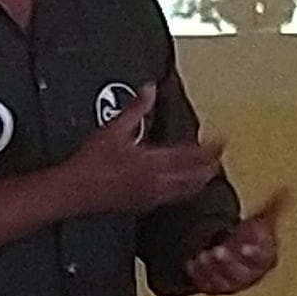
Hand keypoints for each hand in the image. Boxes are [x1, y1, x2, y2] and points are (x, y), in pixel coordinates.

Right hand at [63, 87, 222, 216]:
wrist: (74, 190)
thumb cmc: (91, 163)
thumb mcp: (114, 127)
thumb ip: (136, 107)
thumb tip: (148, 90)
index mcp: (154, 162)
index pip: (193, 155)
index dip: (211, 148)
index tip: (221, 141)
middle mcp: (158, 182)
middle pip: (196, 177)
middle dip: (211, 167)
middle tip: (219, 157)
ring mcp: (153, 196)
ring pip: (187, 191)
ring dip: (199, 180)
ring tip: (207, 171)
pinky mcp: (144, 205)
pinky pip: (172, 199)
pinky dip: (182, 190)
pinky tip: (179, 186)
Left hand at [187, 187, 292, 295]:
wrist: (235, 257)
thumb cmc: (252, 240)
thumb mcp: (262, 223)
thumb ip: (273, 207)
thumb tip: (287, 189)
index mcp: (264, 261)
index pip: (262, 260)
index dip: (254, 255)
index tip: (245, 248)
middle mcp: (249, 275)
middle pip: (241, 273)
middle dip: (229, 263)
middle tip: (219, 250)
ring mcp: (230, 283)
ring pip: (222, 281)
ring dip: (212, 269)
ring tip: (204, 255)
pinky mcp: (212, 285)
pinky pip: (205, 283)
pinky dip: (198, 273)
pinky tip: (193, 261)